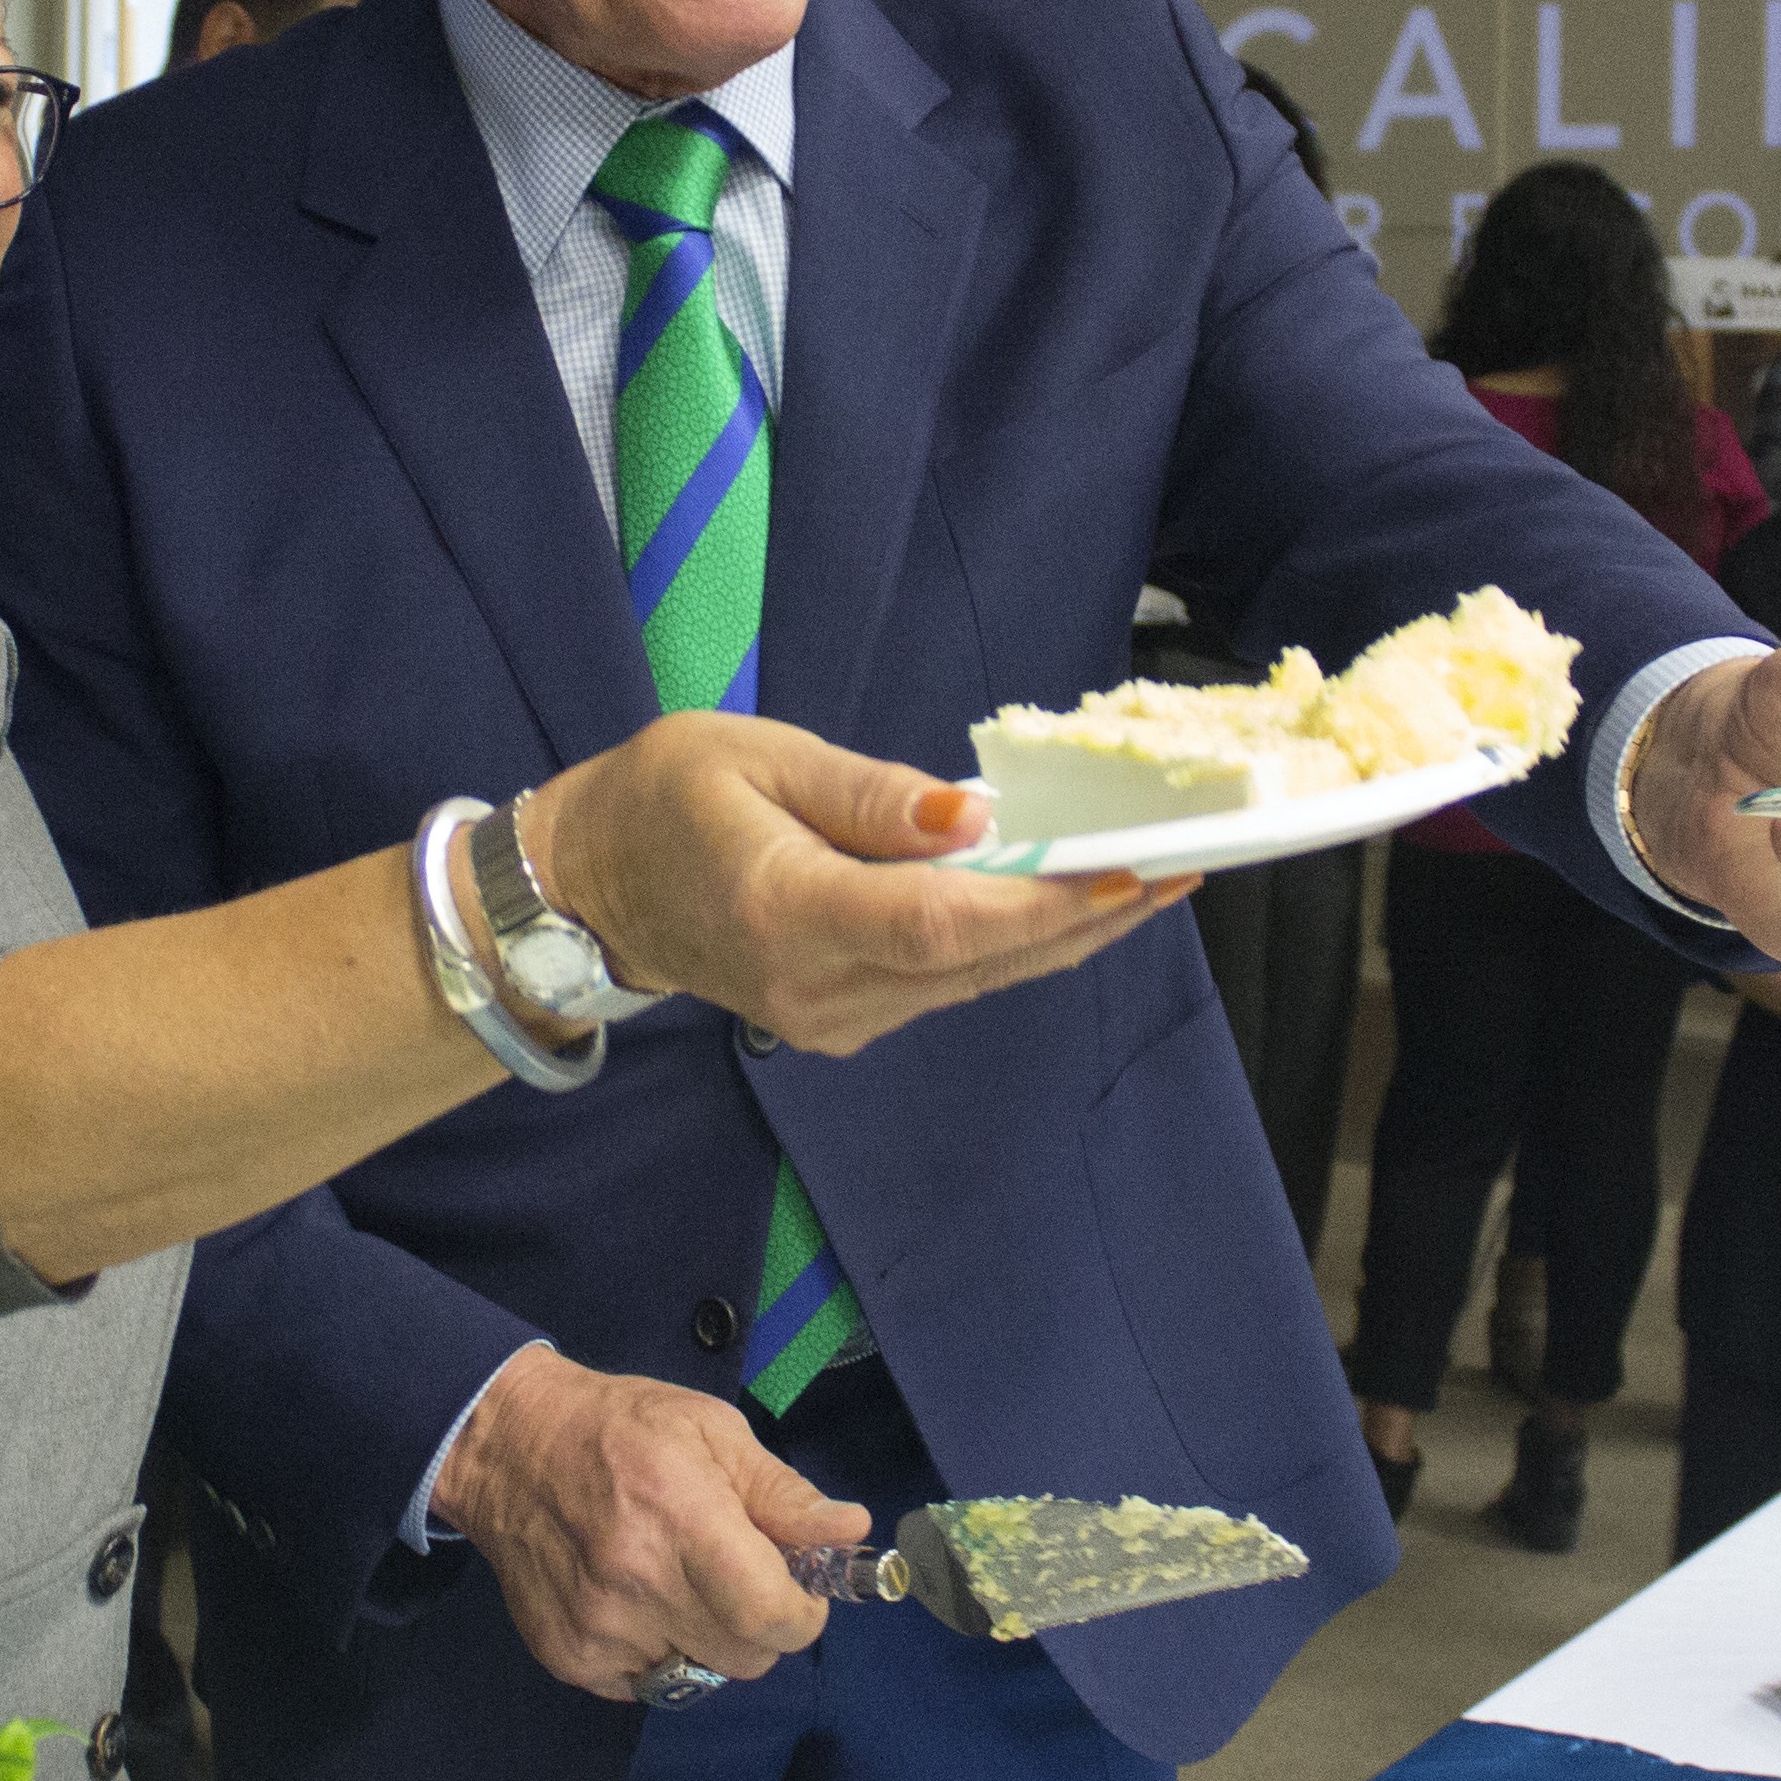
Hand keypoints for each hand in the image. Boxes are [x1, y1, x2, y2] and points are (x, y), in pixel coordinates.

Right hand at [430, 1346, 869, 1696]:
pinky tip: (639, 1600)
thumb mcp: (713, 1432)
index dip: (802, 1614)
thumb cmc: (623, 1427)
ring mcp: (598, 1630)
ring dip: (709, 1641)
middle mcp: (639, 1586)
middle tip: (743, 1581)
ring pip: (699, 1676)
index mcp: (684, 1520)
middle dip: (762, 1626)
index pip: (768, 1615)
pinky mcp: (568, 1657)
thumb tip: (850, 1529)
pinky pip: (646, 1684)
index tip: (802, 1592)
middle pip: (745, 1658)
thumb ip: (782, 1492)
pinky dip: (659, 1652)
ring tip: (684, 1585)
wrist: (510, 1448)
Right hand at [520, 715, 1186, 1056]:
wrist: (594, 887)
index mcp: (789, 914)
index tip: (1131, 875)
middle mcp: (817, 990)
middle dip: (1092, 920)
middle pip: (982, 962)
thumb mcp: (757, 757)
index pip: (945, 923)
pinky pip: (949, 983)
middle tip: (1185, 867)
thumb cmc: (666, 798)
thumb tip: (973, 821)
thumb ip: (869, 797)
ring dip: (1066, 934)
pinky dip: (1014, 944)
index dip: (1049, 907)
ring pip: (977, 981)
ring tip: (1150, 878)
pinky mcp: (844, 1022)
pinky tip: (1067, 903)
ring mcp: (831, 1020)